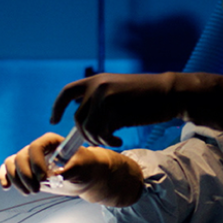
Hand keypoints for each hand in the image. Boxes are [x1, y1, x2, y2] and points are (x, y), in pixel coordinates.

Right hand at [0, 133, 144, 206]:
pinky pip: (8, 169)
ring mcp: (30, 159)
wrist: (84, 176)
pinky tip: (6, 187)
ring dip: (17, 180)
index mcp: (51, 141)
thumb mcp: (82, 167)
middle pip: (21, 157)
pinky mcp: (26, 170)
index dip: (36, 163)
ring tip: (30, 191)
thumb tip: (53, 176)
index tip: (43, 177)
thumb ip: (68, 169)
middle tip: (37, 189)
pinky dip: (5, 176)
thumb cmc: (86, 167)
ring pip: (12, 164)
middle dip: (26, 176)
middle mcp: (38, 148)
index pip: (36, 147)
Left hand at [51, 72, 222, 146]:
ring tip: (113, 139)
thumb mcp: (117, 95)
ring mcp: (106, 96)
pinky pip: (103, 133)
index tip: (53, 120)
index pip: (67, 93)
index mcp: (96, 80)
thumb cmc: (145, 98)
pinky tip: (120, 140)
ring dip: (99, 139)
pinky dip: (109, 141)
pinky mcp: (116, 108)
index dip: (58, 107)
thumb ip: (99, 106)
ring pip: (88, 128)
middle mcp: (97, 86)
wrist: (169, 93)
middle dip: (86, 135)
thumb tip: (83, 128)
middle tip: (102, 140)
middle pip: (77, 118)